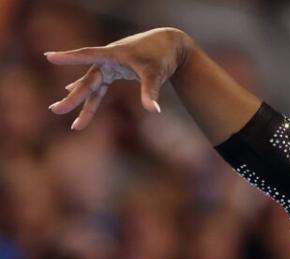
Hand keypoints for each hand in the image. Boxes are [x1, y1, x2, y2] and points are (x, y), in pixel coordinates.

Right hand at [44, 27, 189, 129]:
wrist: (170, 46)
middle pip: (87, 81)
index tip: (49, 57)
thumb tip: (153, 111)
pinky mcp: (115, 70)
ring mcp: (110, 65)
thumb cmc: (161, 57)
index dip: (69, 57)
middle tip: (55, 110)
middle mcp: (108, 59)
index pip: (87, 55)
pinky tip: (70, 91)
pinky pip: (99, 85)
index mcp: (113, 54)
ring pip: (92, 86)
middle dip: (73, 98)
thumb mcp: (155, 74)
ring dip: (80, 100)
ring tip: (62, 112)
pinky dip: (89, 92)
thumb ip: (150, 92)